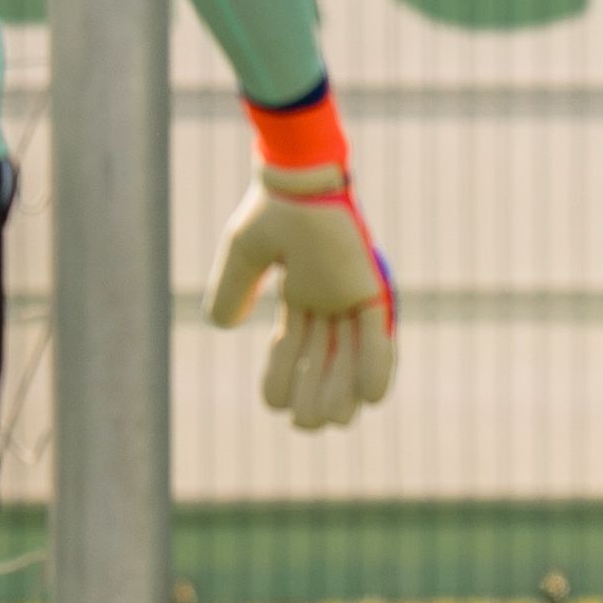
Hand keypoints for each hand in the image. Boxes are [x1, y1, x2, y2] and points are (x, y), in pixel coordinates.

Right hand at [206, 89, 394, 431]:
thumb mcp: (243, 256)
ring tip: (326, 422)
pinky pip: (380, 336)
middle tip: (302, 424)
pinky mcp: (371, 289)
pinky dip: (377, 367)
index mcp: (302, 290)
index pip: (294, 345)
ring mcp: (351, 294)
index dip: (283, 374)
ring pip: (351, 355)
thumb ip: (232, 290)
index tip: (273, 402)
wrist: (297, 178)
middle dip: (314, 392)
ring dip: (341, 390)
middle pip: (325, 357)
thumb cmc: (272, 207)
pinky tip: (369, 399)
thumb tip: (222, 326)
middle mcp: (329, 296)